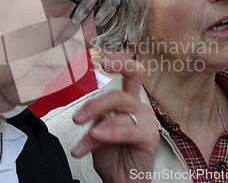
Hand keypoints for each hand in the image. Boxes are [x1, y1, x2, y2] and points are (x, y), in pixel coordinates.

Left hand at [71, 53, 158, 182]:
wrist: (121, 181)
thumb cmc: (112, 156)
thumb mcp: (96, 131)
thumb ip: (95, 116)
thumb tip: (84, 110)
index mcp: (128, 103)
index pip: (130, 72)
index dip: (119, 60)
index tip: (101, 57)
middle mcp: (139, 108)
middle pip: (118, 94)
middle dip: (94, 105)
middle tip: (77, 119)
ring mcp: (147, 121)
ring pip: (119, 110)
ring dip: (95, 128)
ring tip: (82, 146)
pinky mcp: (150, 137)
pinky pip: (127, 129)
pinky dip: (108, 133)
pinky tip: (96, 137)